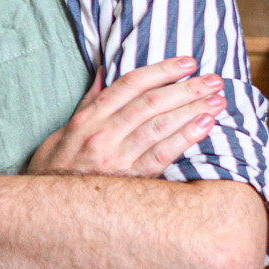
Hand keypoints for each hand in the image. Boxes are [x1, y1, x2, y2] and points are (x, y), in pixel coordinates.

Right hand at [26, 56, 224, 177]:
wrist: (51, 206)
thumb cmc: (60, 163)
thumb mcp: (67, 127)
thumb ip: (91, 99)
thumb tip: (104, 69)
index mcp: (90, 117)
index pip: (130, 84)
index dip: (161, 70)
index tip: (187, 62)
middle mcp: (104, 133)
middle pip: (151, 103)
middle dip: (186, 88)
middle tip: (214, 79)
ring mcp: (118, 157)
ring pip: (160, 126)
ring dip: (192, 109)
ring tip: (217, 100)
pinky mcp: (131, 179)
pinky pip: (163, 155)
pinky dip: (185, 137)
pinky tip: (205, 126)